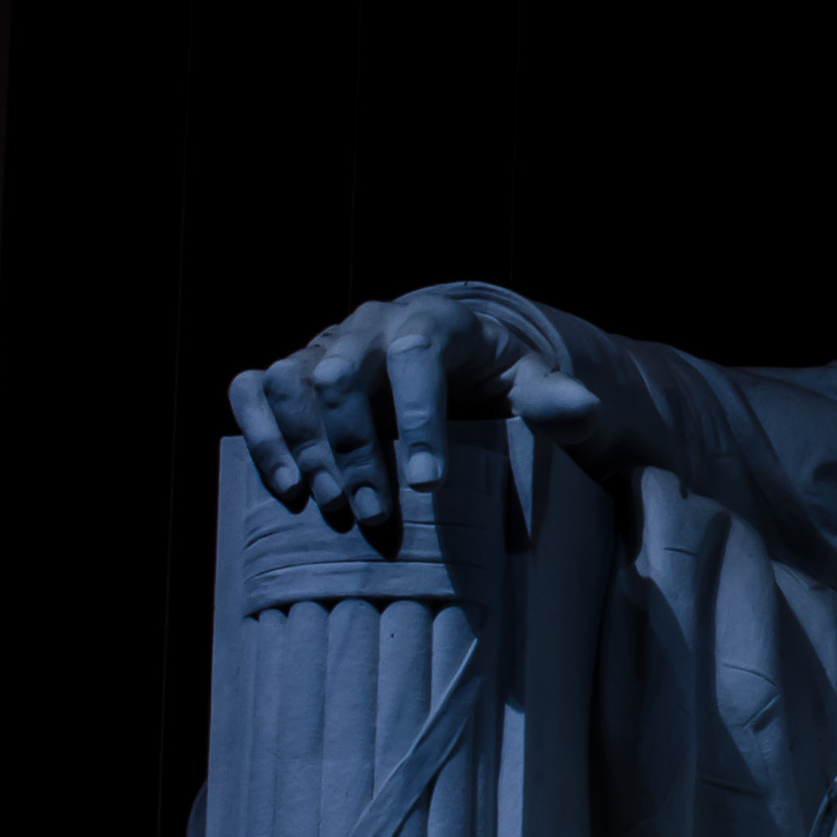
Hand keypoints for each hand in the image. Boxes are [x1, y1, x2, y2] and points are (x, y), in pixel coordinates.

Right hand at [226, 291, 600, 523]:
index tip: (427, 484)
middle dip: (354, 449)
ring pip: (292, 382)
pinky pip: (254, 388)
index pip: (417, 356)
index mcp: (433, 321)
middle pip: (341, 374)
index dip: (418, 418)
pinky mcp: (291, 370)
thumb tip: (583, 410)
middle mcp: (370, 325)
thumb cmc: (493, 378)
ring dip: (305, 448)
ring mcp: (324, 345)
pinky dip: (258, 432)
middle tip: (374, 515)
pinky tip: (283, 484)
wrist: (447, 354)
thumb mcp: (531, 384)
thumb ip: (555, 400)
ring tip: (329, 507)